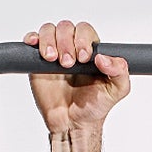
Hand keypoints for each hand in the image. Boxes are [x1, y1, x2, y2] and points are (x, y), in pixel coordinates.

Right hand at [24, 18, 129, 133]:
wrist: (72, 123)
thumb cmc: (93, 107)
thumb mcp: (116, 91)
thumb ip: (119, 72)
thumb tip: (103, 58)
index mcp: (91, 51)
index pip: (85, 31)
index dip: (83, 39)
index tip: (83, 58)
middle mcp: (72, 48)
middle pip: (66, 27)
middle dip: (66, 42)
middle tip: (67, 64)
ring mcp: (54, 52)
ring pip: (49, 30)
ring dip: (49, 41)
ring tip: (52, 59)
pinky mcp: (38, 61)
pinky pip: (33, 40)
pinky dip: (32, 38)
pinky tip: (35, 45)